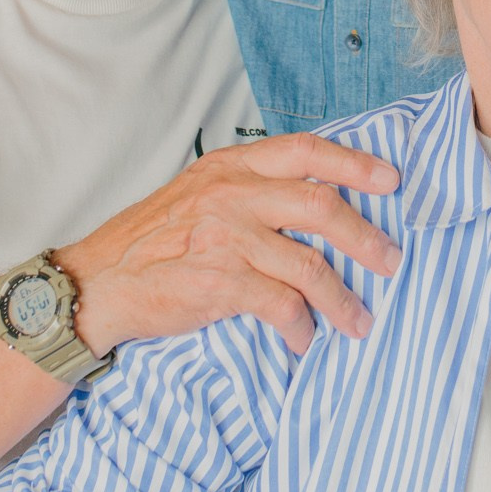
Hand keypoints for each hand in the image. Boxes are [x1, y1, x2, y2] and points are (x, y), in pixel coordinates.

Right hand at [56, 134, 402, 356]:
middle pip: (321, 206)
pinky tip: (304, 340)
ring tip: (359, 320)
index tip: (391, 180)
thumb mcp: (200, 194)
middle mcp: (232, 195)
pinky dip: (302, 328)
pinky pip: (282, 306)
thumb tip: (317, 204)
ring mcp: (226, 238)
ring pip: (310, 265)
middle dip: (366, 237)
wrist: (99, 282)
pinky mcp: (219, 283)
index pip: (305, 150)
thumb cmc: (153, 241)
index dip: (354, 163)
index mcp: (231, 167)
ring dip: (344, 298)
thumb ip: (250, 190)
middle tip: (391, 261)